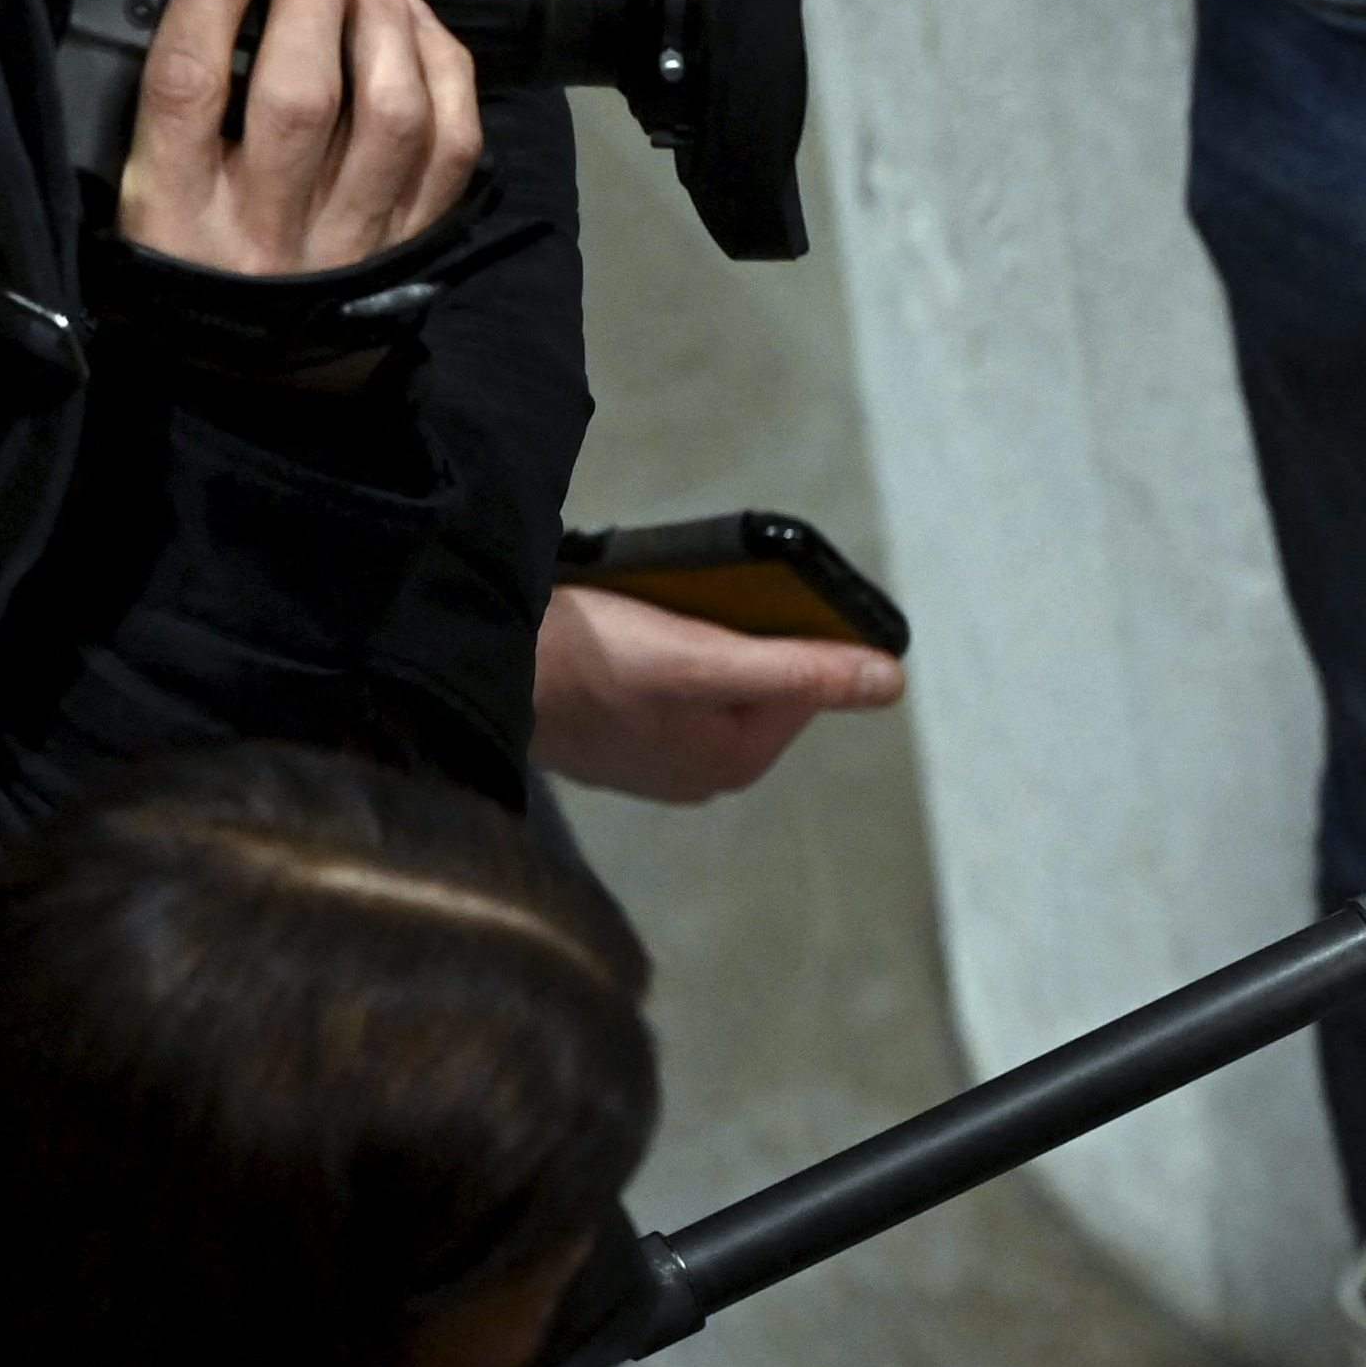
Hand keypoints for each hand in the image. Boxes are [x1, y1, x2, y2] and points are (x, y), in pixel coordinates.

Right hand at [114, 0, 482, 280]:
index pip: (188, 84)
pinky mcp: (414, 240)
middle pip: (300, 93)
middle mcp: (266, 225)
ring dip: (382, 19)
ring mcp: (350, 236)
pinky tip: (415, 18)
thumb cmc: (188, 256)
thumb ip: (172, 103)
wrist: (258, 376)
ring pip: (390, 114)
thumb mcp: (139, 193)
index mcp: (175, 209)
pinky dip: (443, 67)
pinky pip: (453, 145)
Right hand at [531, 586, 905, 803]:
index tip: (751, 594)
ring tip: (651, 607)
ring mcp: (648, 756)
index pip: (805, 683)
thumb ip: (800, 671)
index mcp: (733, 762)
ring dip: (691, 635)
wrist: (475, 670)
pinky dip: (649, 647)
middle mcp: (696, 772)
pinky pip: (654, 678)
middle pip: (754, 677)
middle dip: (735, 631)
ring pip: (702, 675)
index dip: (788, 630)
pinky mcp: (606, 734)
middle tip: (690, 599)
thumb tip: (890, 680)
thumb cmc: (591, 665)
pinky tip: (620, 623)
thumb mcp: (707, 661)